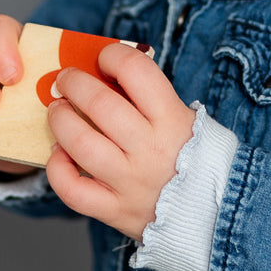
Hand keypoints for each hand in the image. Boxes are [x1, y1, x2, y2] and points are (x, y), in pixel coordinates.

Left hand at [45, 41, 195, 240]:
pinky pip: (73, 190)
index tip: (104, 59)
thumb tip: (102, 72)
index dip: (112, 55)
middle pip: (100, 103)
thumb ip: (149, 97)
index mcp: (172, 119)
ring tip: (57, 110)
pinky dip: (57, 169)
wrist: (214, 215)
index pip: (135, 70)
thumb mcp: (183, 118)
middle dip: (74, 82)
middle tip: (66, 80)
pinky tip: (59, 153)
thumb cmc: (190, 155)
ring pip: (81, 143)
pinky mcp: (116, 211)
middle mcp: (151, 149)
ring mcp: (132, 182)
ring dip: (60, 120)